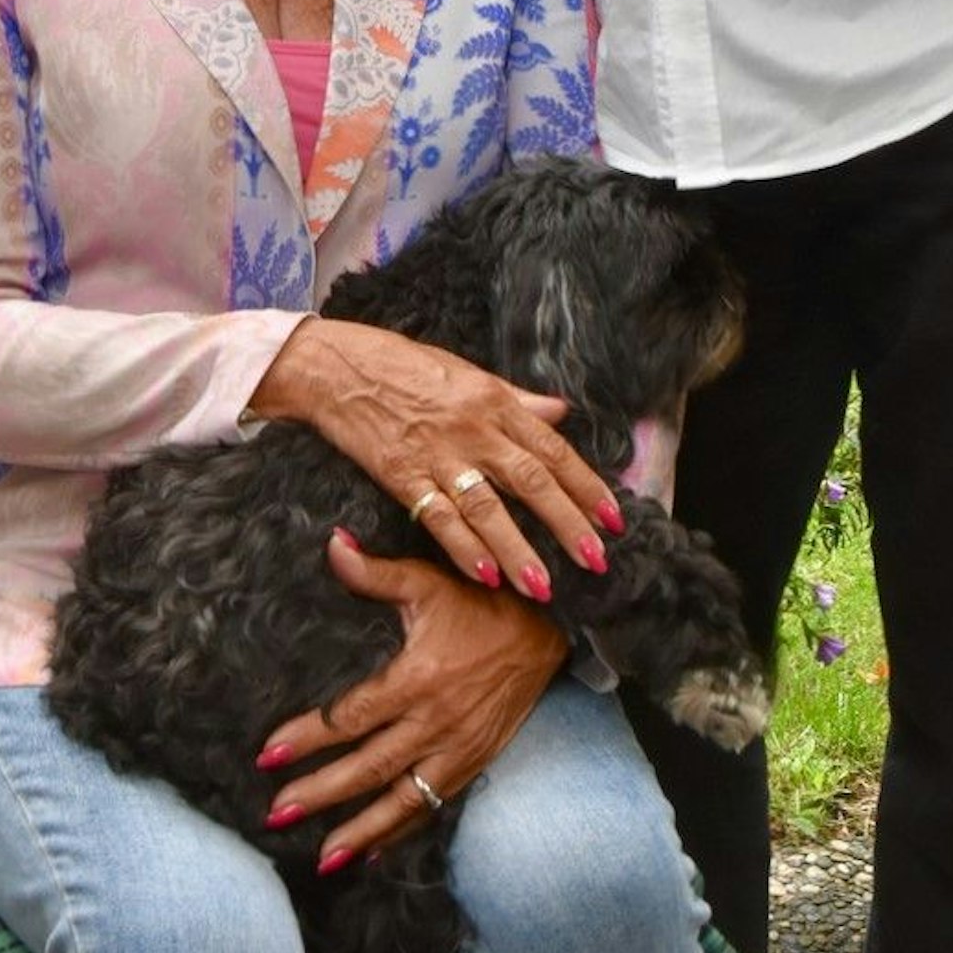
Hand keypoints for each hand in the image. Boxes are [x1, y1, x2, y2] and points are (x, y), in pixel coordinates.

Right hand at [247, 318, 622, 597]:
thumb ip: (516, 398)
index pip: (553, 449)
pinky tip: (485, 576)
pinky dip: (463, 548)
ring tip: (542, 587)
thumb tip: (560, 411)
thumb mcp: (467, 373)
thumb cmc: (405, 366)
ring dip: (517, 550)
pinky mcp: (402, 475)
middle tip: (595, 561)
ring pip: (487, 508)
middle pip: (530, 481)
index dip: (586, 485)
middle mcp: (473, 428)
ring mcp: (437, 454)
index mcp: (494, 401)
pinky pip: (438, 518)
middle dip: (566, 524)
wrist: (339, 367)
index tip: (614, 517)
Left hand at [258, 530, 567, 869]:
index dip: (308, 736)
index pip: (352, 717)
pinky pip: (432, 806)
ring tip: (321, 857)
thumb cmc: (481, 603)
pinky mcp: (472, 764)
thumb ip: (375, 572)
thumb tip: (332, 544)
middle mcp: (435, 722)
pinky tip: (371, 852)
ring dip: (359, 830)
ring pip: (400, 800)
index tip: (269, 754)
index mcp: (417, 678)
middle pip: (368, 768)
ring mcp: (456, 750)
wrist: (548, 632)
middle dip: (320, 793)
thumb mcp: (428, 580)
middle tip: (276, 813)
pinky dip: (400, 832)